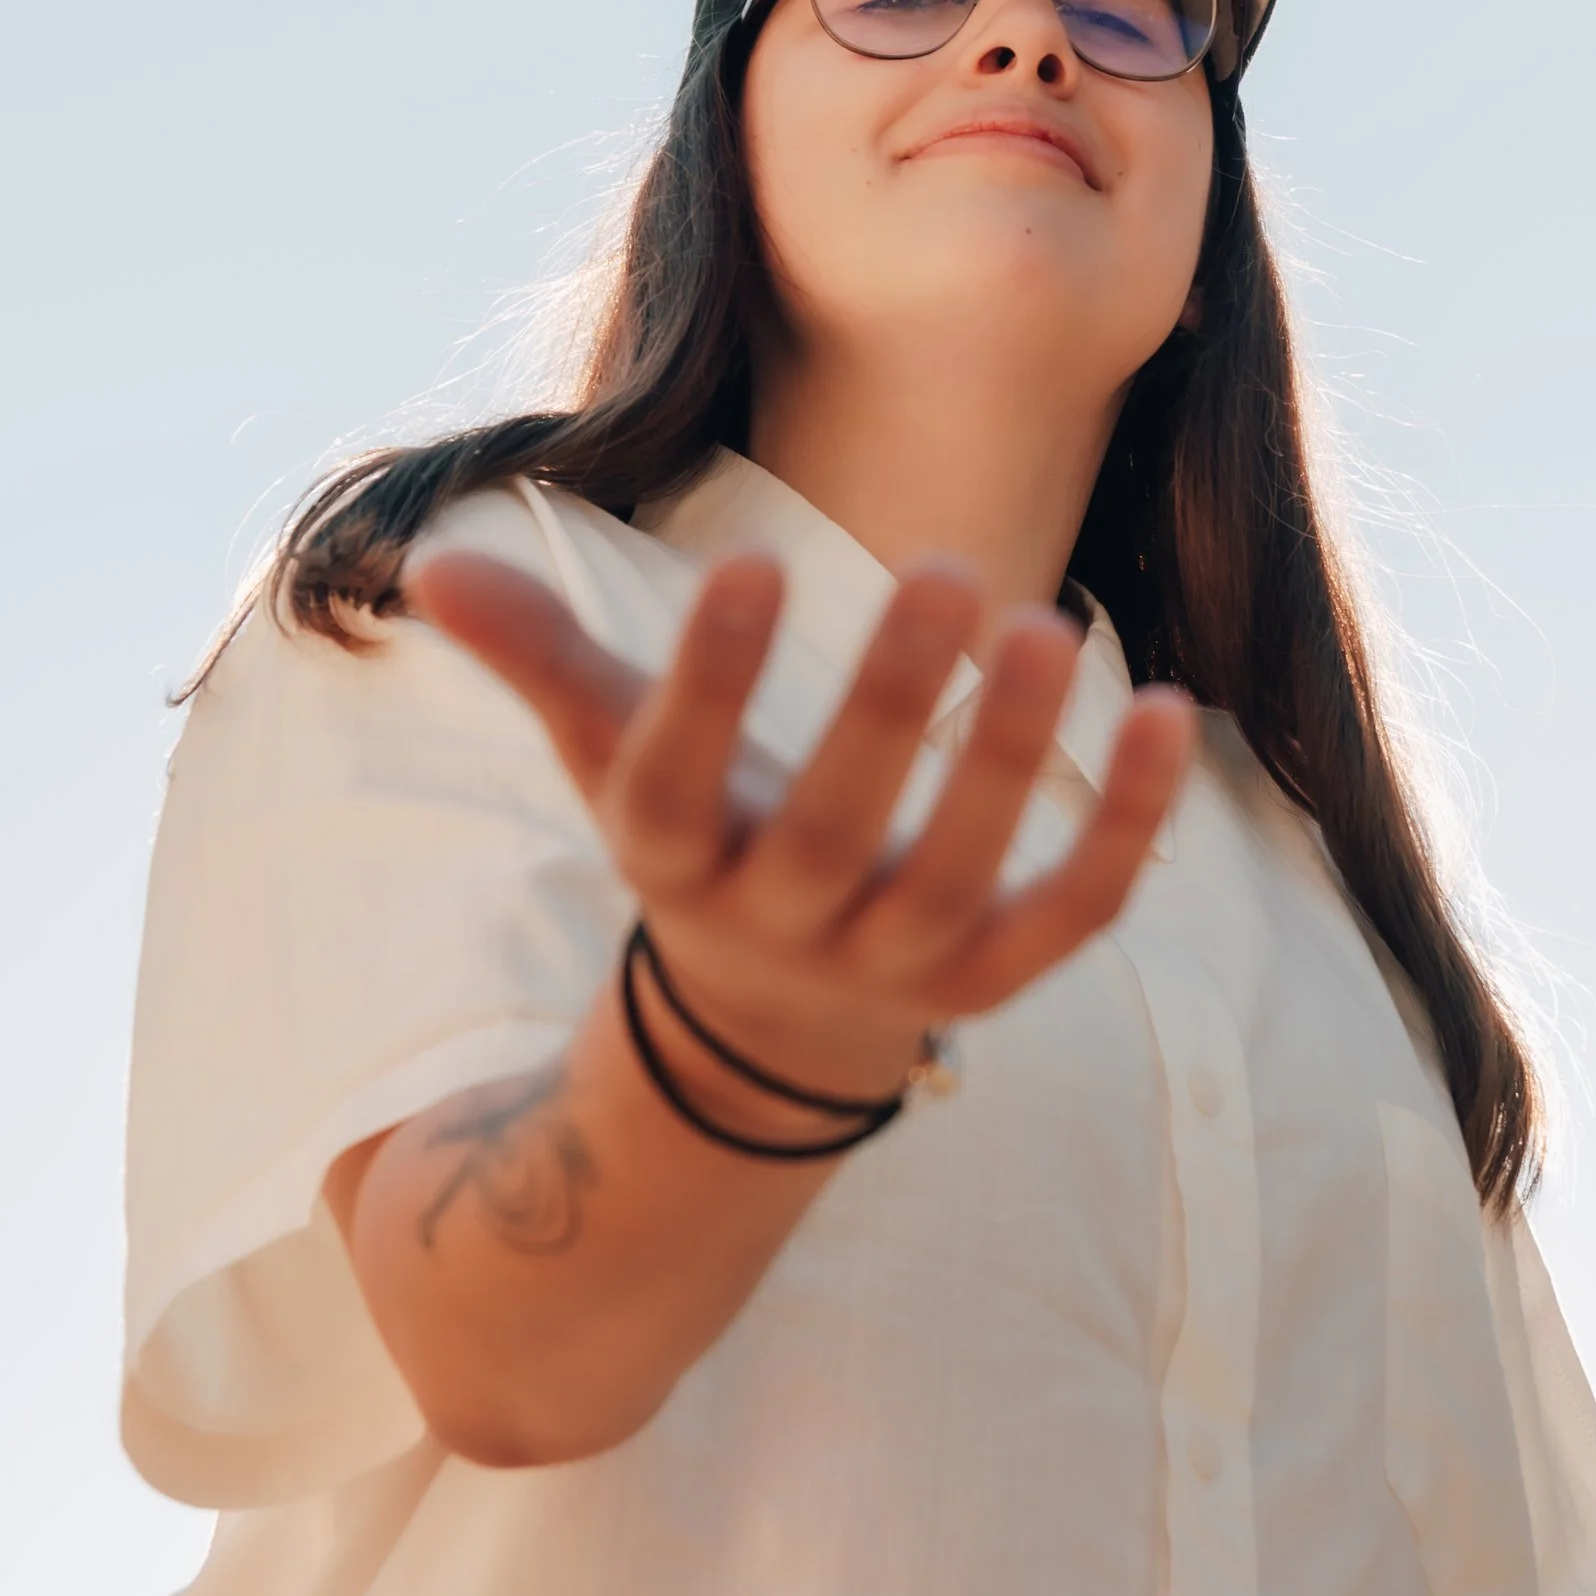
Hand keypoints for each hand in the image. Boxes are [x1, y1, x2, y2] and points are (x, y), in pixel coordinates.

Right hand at [408, 542, 1194, 1105]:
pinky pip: (1071, 913)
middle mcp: (781, 920)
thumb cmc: (699, 836)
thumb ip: (541, 661)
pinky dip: (1123, 829)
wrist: (765, 1032)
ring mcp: (894, 962)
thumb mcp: (613, 756)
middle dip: (890, 708)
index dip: (709, 686)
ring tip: (1053, 625)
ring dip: (1011, 758)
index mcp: (674, 855)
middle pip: (834, 827)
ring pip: (960, 874)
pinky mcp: (994, 980)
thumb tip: (425, 563)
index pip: (675, 778)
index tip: (751, 565)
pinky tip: (1169, 710)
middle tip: (949, 566)